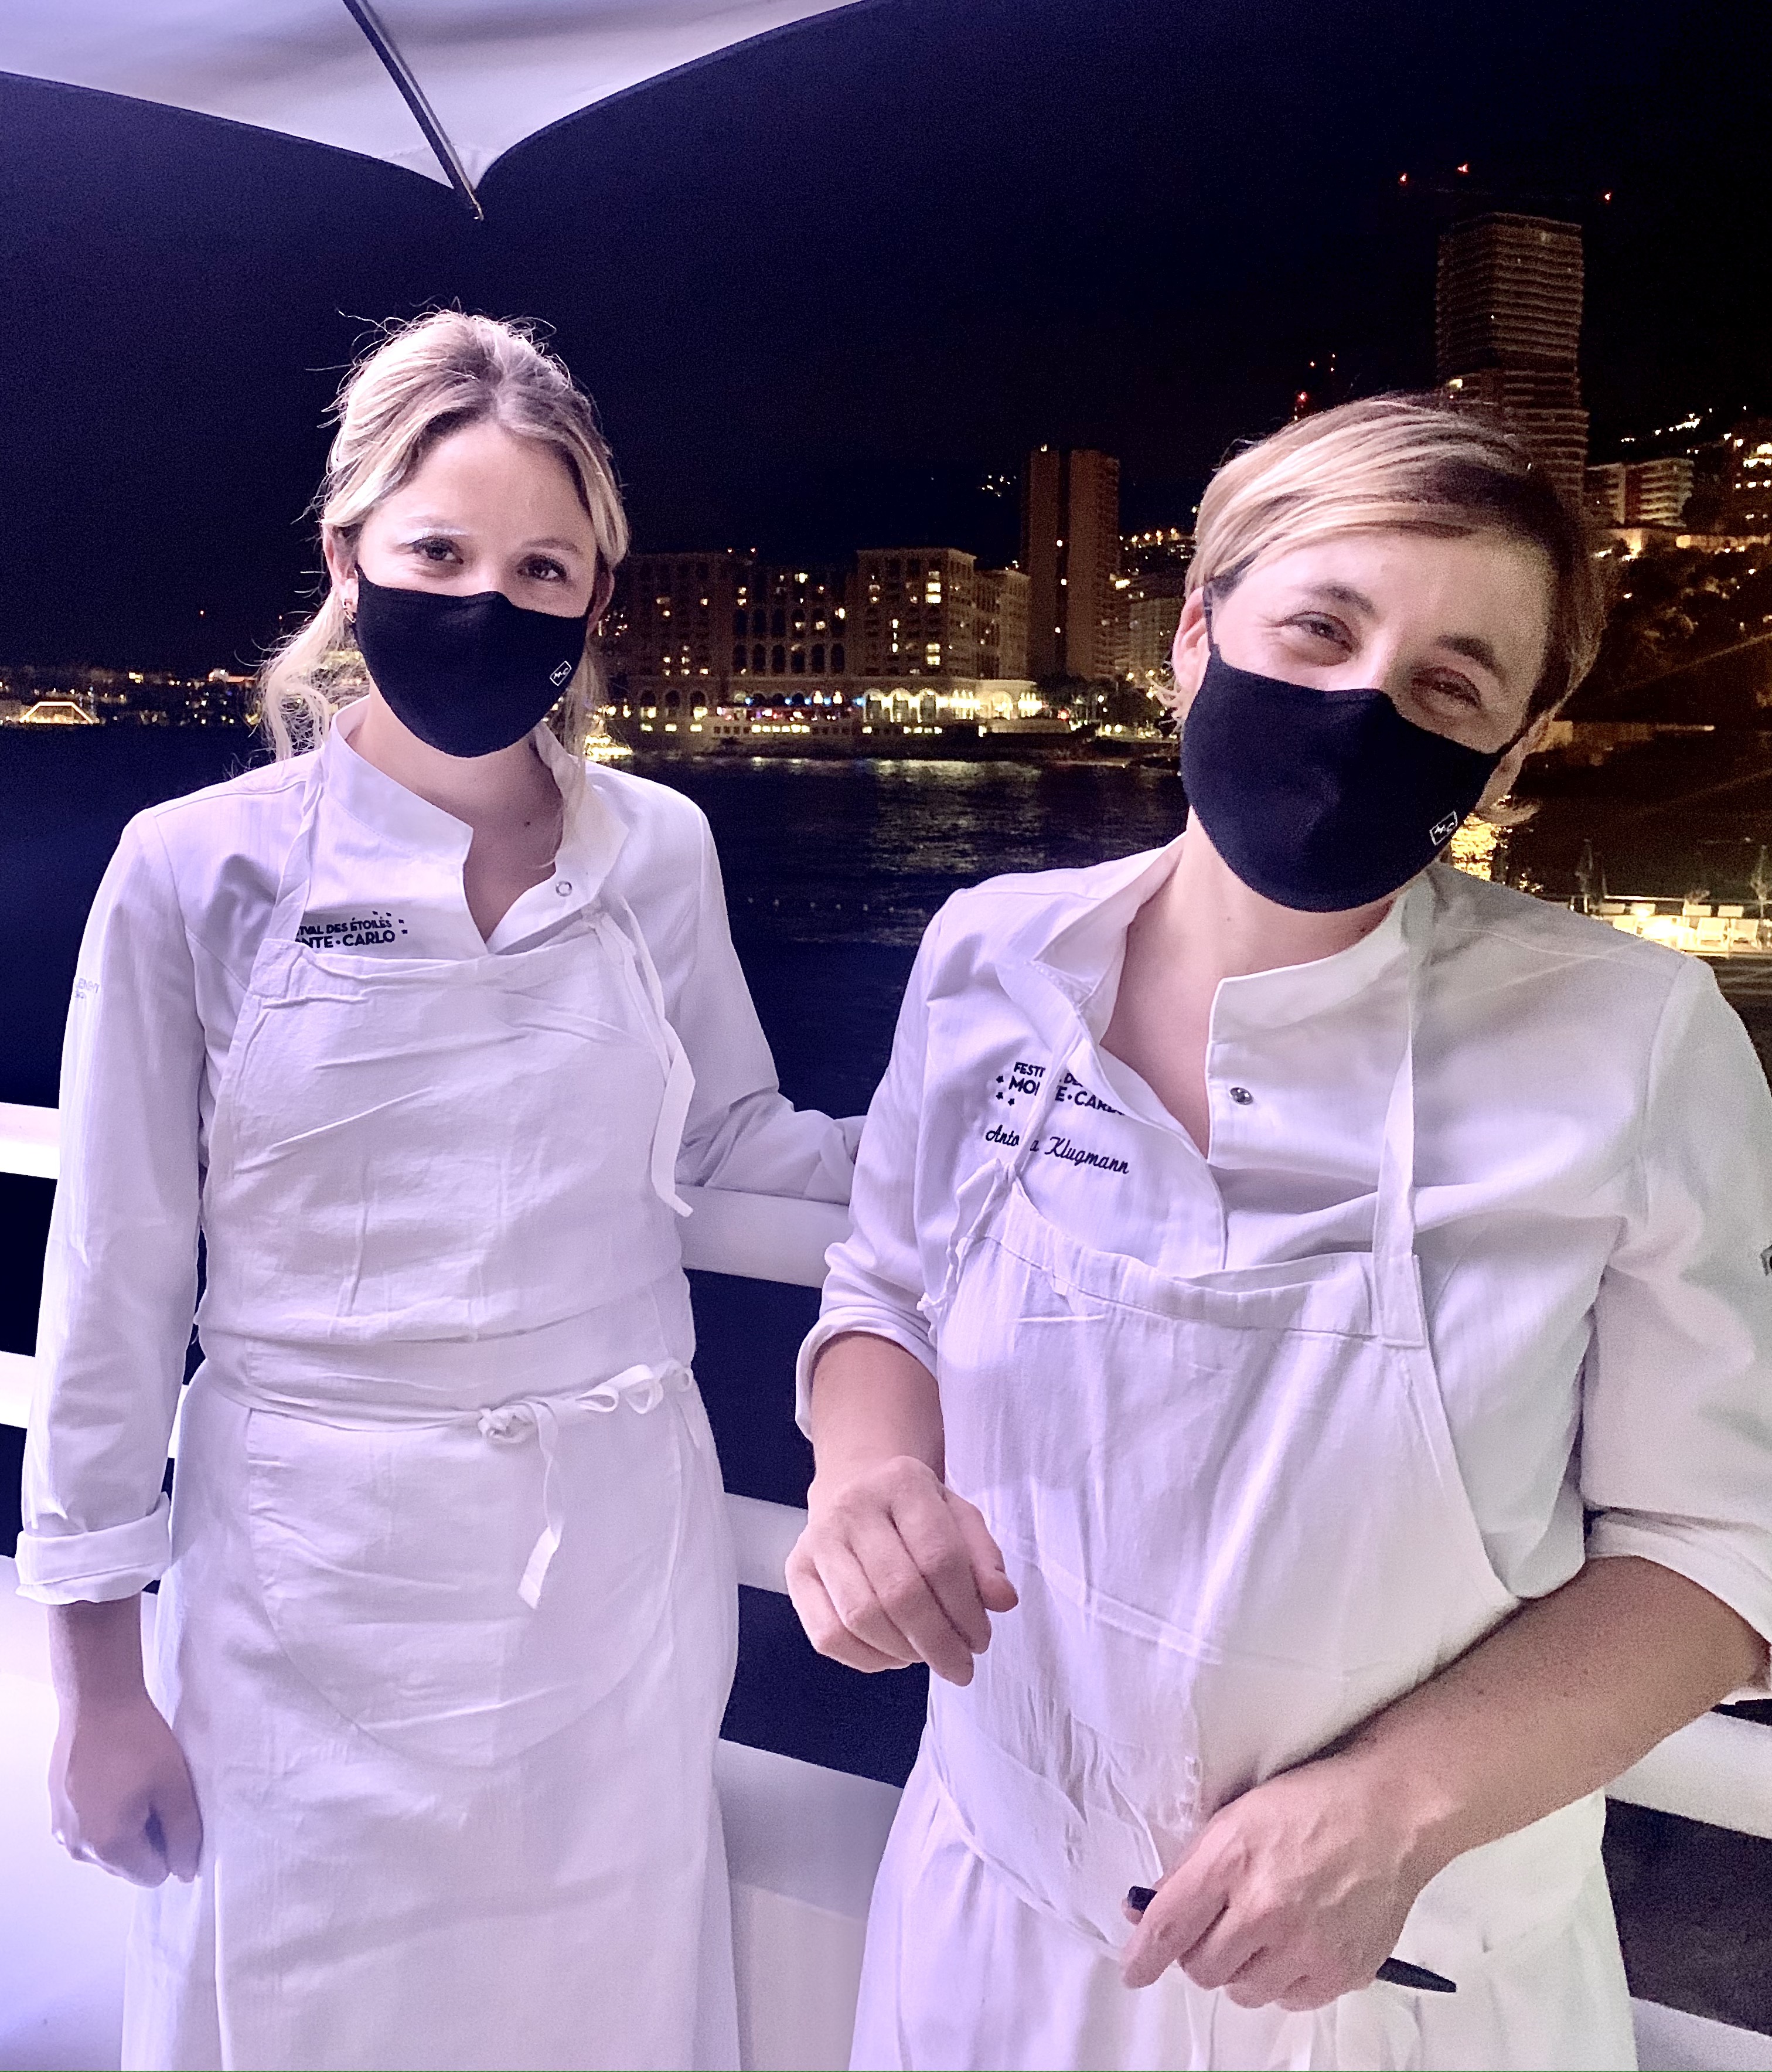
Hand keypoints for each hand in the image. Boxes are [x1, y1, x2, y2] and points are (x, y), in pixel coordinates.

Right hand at [50, 1696, 202, 1886]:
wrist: (97, 1702)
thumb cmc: (138, 1741)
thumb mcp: (176, 1787)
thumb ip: (184, 1835)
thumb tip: (186, 1872)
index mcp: (108, 1846)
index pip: (153, 1875)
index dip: (171, 1845)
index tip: (172, 1809)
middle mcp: (78, 1848)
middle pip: (129, 1864)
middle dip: (149, 1837)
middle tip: (156, 1793)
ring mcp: (63, 1830)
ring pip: (109, 1847)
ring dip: (127, 1825)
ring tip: (135, 1783)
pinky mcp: (57, 1811)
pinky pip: (91, 1828)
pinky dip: (107, 1813)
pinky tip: (116, 1779)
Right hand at [787, 1454, 1018, 1684]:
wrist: (855, 1485)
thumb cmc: (915, 1512)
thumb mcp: (959, 1518)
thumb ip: (984, 1559)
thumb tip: (1002, 1601)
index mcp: (903, 1483)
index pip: (940, 1557)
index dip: (965, 1610)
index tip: (981, 1641)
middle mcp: (853, 1506)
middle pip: (899, 1592)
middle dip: (938, 1642)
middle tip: (961, 1667)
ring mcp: (817, 1539)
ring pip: (861, 1617)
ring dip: (904, 1652)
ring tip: (927, 1657)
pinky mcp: (795, 1571)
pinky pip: (828, 1635)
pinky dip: (866, 1659)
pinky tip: (893, 1655)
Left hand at [1120, 1755, 1430, 2009]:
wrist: (1388, 1813)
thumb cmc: (1308, 1804)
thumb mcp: (1234, 1818)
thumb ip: (1189, 1869)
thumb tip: (1146, 1913)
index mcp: (1230, 1861)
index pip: (1169, 1927)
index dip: (1142, 1955)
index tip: (1133, 1970)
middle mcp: (1264, 1911)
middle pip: (1202, 1969)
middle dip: (1199, 1953)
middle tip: (1218, 1928)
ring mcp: (1305, 1947)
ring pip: (1243, 1991)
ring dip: (1241, 1969)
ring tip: (1263, 1933)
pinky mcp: (1340, 1972)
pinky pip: (1287, 2000)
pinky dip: (1282, 1980)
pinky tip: (1295, 1944)